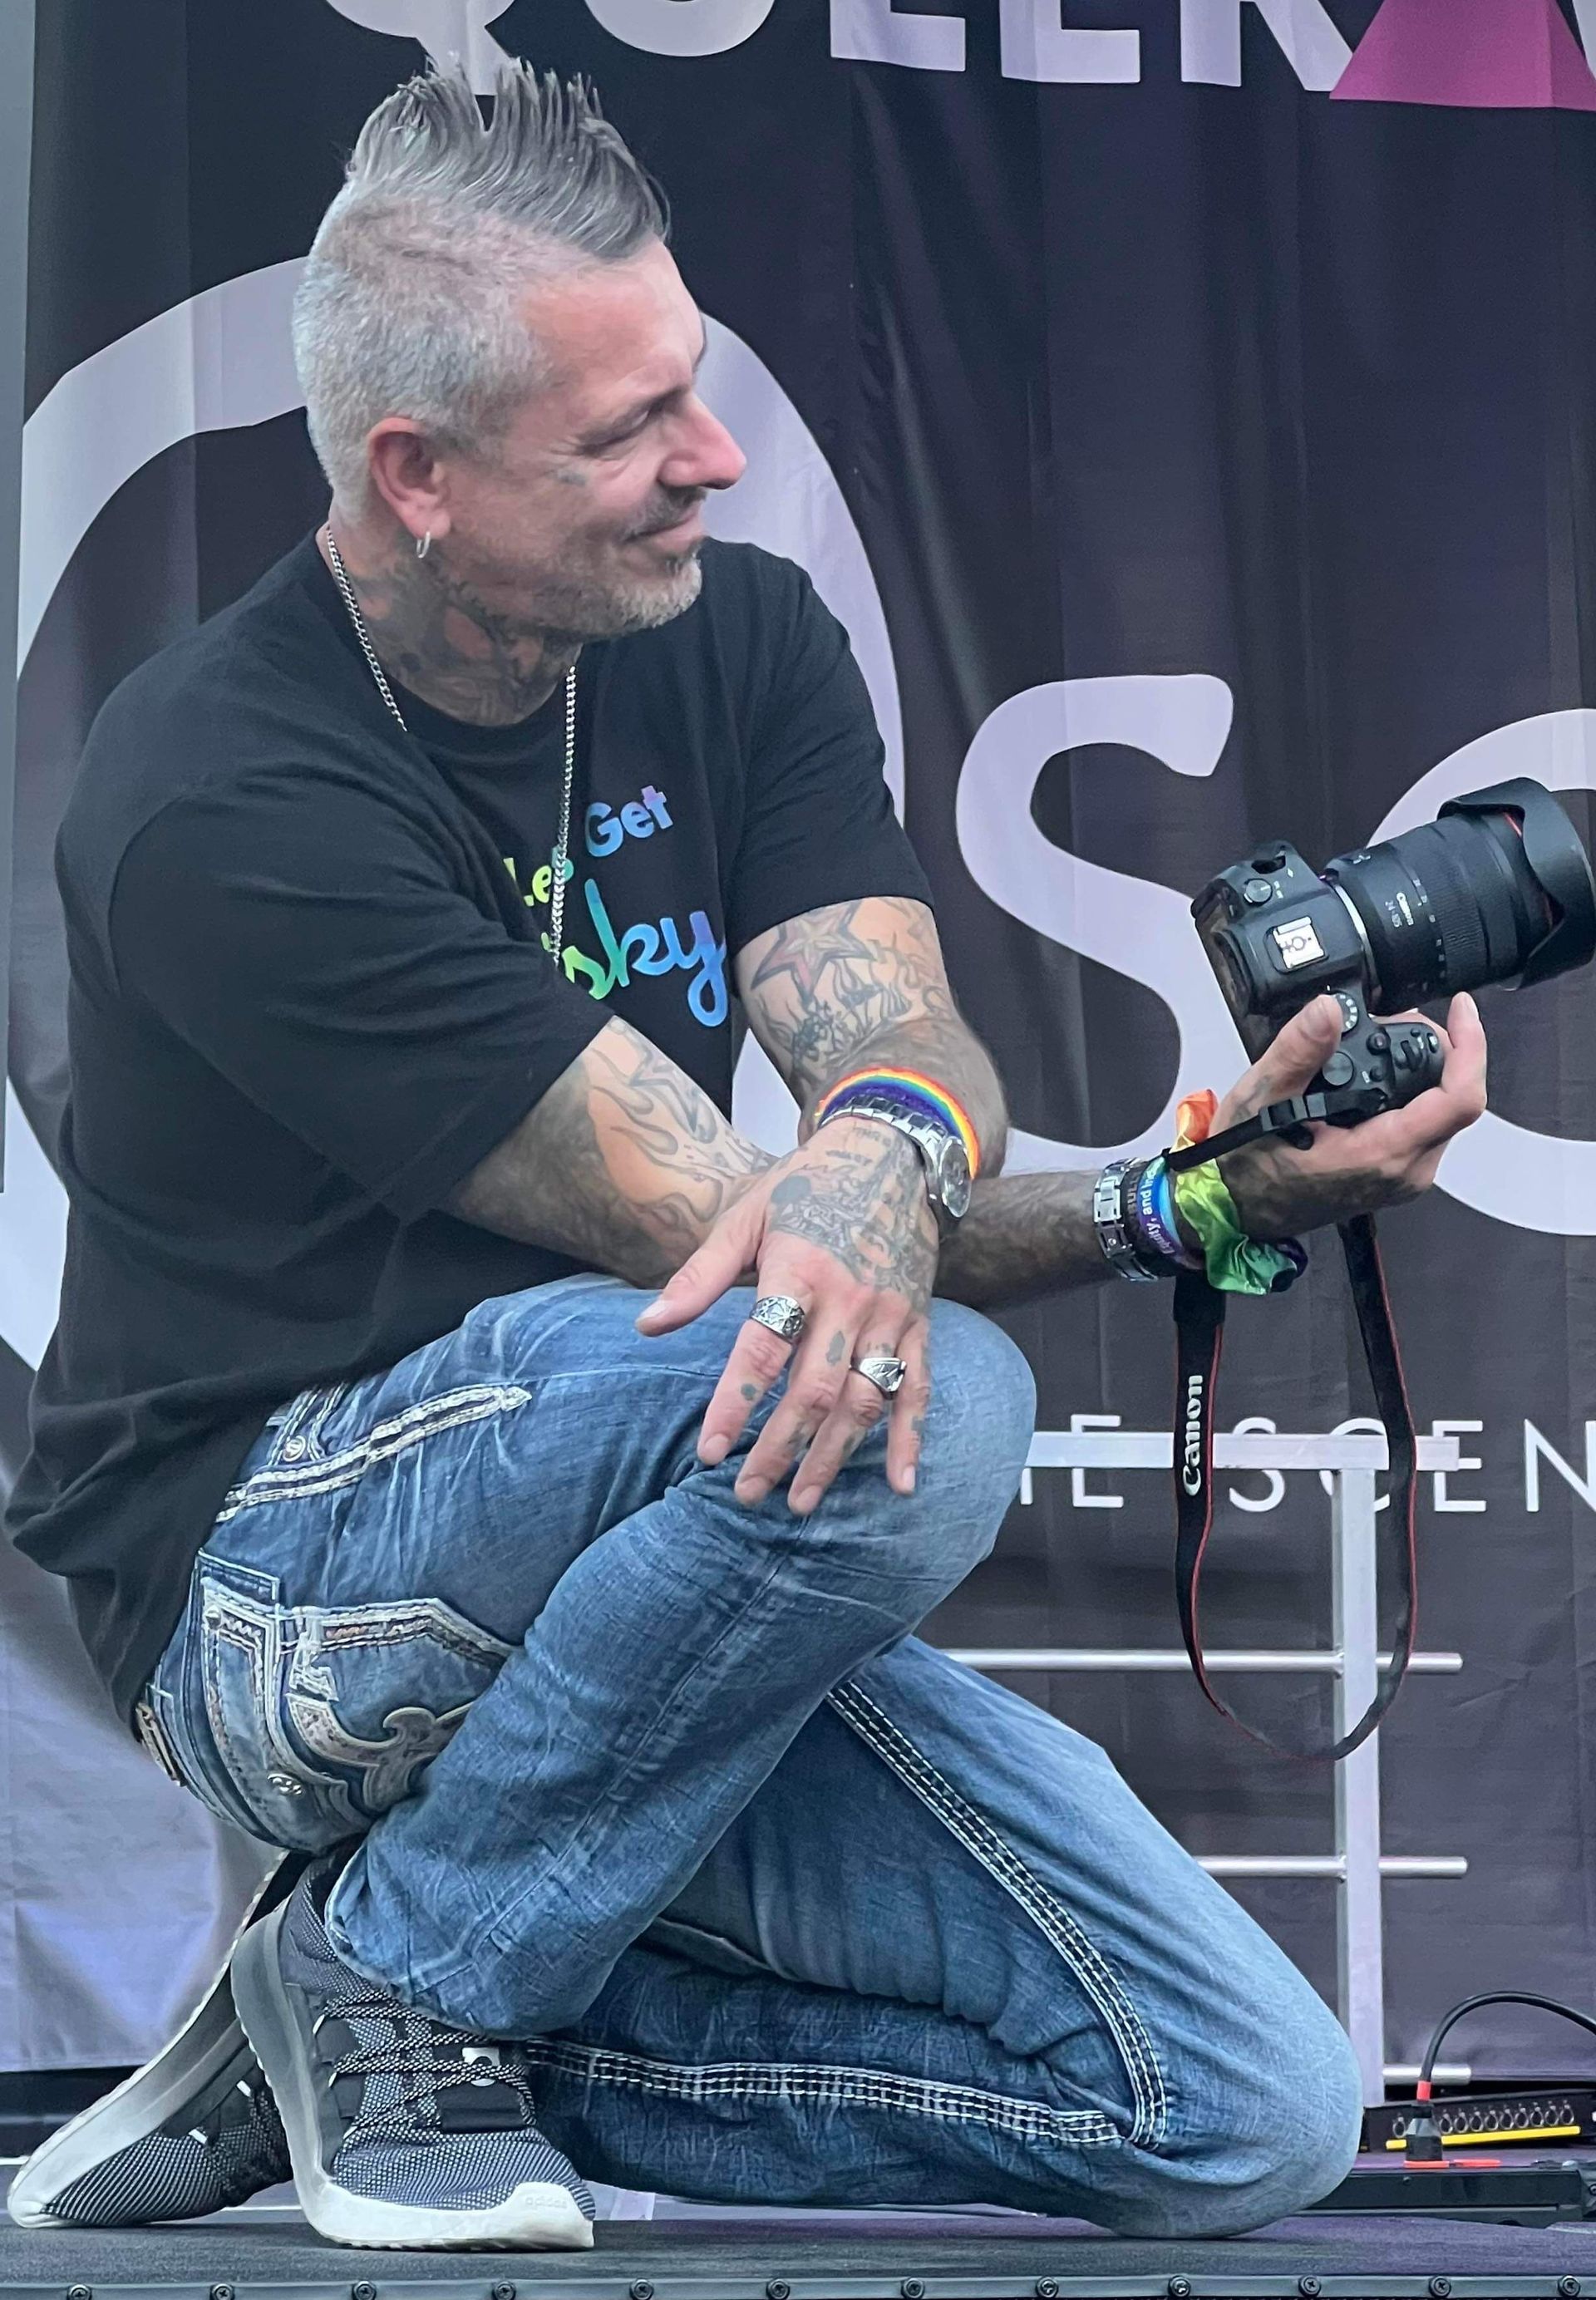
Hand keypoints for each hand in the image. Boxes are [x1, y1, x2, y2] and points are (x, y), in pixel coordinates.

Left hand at [635, 1118, 937, 1510]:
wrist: (891, 1152)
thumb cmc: (808, 1185)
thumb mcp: (745, 1217)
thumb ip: (698, 1277)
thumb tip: (646, 1326)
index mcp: (801, 1270)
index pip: (763, 1349)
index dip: (735, 1403)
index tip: (710, 1452)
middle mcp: (850, 1299)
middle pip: (814, 1389)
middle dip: (780, 1448)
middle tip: (748, 1494)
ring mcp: (890, 1316)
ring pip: (864, 1400)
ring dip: (834, 1456)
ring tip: (802, 1501)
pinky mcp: (919, 1324)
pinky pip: (917, 1389)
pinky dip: (911, 1439)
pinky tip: (900, 1485)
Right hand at [1213, 991, 1487, 1239]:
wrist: (1237, 1209)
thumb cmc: (1248, 1165)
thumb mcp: (1261, 1099)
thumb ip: (1297, 1052)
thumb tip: (1329, 1010)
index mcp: (1382, 1153)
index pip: (1460, 1099)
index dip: (1471, 1046)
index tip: (1459, 1008)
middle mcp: (1404, 1171)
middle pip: (1457, 1099)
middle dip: (1441, 1049)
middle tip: (1398, 1020)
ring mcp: (1404, 1176)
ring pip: (1444, 1112)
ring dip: (1428, 1070)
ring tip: (1385, 1042)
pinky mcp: (1396, 1175)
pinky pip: (1426, 1126)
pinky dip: (1414, 1092)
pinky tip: (1381, 1075)